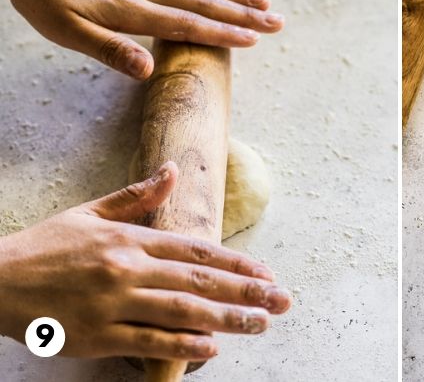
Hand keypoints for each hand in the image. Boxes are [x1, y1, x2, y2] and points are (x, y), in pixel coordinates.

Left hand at [0, 0, 283, 79]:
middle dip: (244, 14)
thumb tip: (149, 71)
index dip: (224, 32)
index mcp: (131, 9)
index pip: (188, 23)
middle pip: (204, 3)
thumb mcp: (65, 31)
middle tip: (278, 22)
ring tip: (265, 2)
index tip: (255, 39)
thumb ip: (109, 50)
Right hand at [0, 161, 290, 360]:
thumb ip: (137, 196)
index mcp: (130, 238)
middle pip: (198, 279)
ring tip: (261, 324)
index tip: (266, 272)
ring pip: (181, 310)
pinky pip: (146, 341)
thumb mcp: (90, 212)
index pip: (196, 249)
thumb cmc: (46, 247)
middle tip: (281, 300)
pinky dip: (181, 346)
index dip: (235, 262)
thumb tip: (173, 170)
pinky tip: (211, 350)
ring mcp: (113, 303)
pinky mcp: (96, 336)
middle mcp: (128, 268)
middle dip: (246, 291)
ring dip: (227, 319)